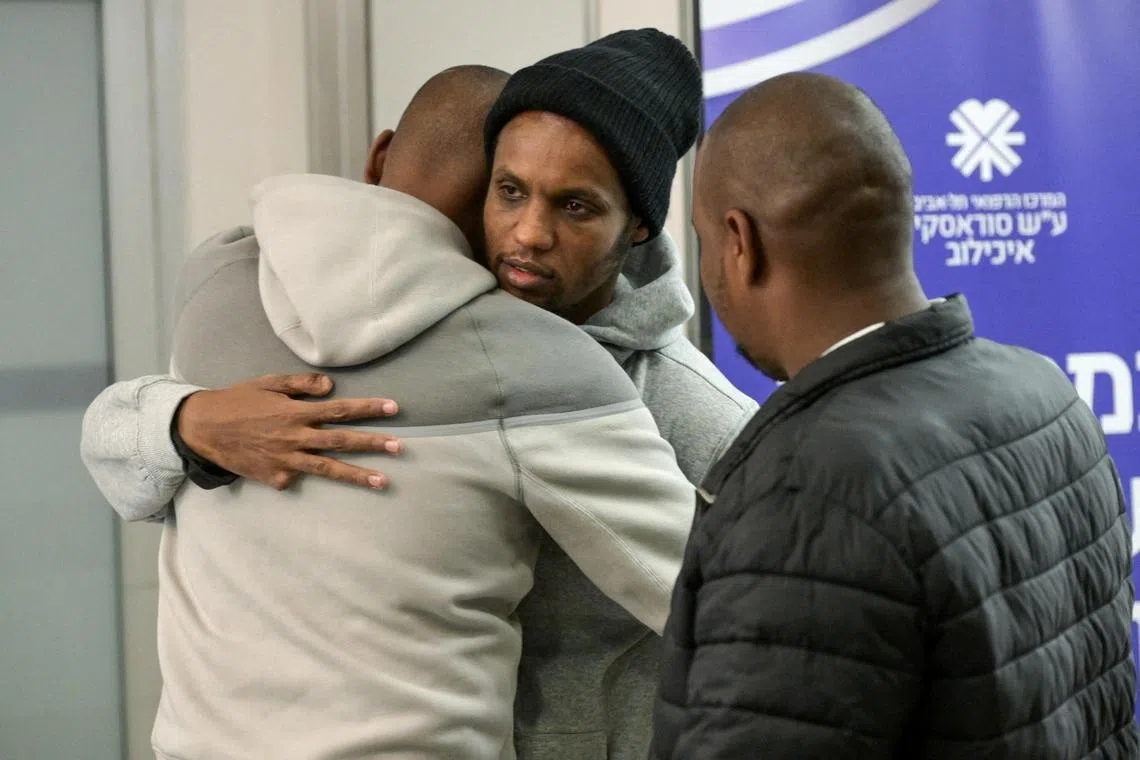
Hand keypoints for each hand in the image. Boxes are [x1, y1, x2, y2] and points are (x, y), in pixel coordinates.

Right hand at [176, 373, 400, 490]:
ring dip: (358, 475)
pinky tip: (300, 472)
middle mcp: (295, 436)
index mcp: (296, 411)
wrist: (201, 428)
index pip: (340, 409)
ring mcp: (286, 460)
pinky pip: (296, 477)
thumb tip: (331, 386)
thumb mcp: (269, 383)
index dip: (368, 409)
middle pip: (341, 441)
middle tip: (399, 447)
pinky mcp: (274, 478)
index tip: (393, 408)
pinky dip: (302, 473)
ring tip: (384, 481)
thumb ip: (301, 384)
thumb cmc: (237, 401)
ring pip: (328, 468)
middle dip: (373, 444)